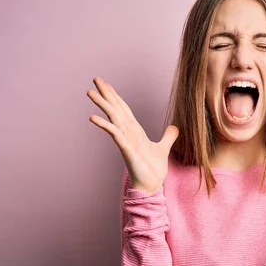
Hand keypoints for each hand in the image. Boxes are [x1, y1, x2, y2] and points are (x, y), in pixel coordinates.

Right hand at [87, 77, 178, 192]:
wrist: (152, 186)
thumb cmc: (153, 169)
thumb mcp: (164, 148)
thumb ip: (168, 137)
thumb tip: (175, 127)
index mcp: (135, 131)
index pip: (124, 109)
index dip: (116, 96)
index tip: (107, 84)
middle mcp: (128, 133)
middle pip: (115, 109)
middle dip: (106, 94)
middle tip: (95, 79)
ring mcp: (125, 140)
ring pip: (112, 118)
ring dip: (102, 104)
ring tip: (90, 92)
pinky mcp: (126, 149)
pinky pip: (114, 135)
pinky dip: (105, 125)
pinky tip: (92, 117)